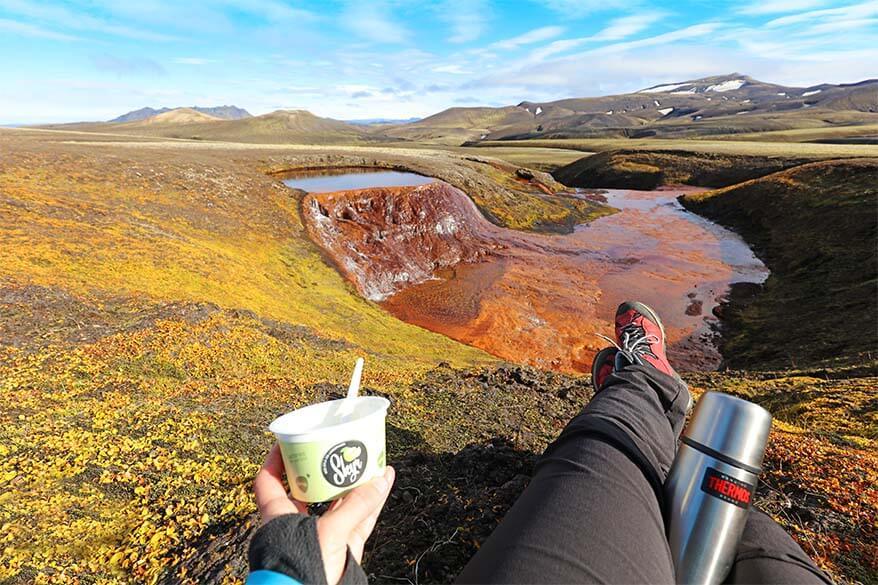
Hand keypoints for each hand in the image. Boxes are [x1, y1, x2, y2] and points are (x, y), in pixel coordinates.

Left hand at [254, 443, 395, 583]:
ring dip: (354, 483)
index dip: (276, 459)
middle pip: (310, 488)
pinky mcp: (342, 548)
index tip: (288, 440)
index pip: (269, 481)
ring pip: (339, 502)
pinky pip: (358, 519)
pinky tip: (384, 485)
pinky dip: (372, 503)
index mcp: (279, 517)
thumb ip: (356, 507)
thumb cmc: (302, 570)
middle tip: (338, 446)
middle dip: (325, 467)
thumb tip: (380, 479)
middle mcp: (298, 524)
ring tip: (369, 460)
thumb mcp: (328, 533)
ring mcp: (322, 535)